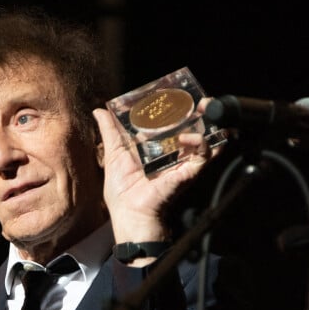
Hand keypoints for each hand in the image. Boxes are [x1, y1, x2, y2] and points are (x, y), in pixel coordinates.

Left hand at [93, 98, 218, 245]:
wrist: (129, 215)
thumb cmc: (122, 192)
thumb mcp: (114, 154)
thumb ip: (110, 131)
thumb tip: (100, 110)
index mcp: (158, 148)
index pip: (173, 124)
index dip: (179, 109)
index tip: (179, 94)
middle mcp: (174, 154)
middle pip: (194, 128)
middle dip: (202, 112)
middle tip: (202, 100)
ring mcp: (182, 163)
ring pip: (205, 138)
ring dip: (209, 121)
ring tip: (206, 107)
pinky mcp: (187, 173)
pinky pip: (202, 155)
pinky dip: (199, 143)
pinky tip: (188, 137)